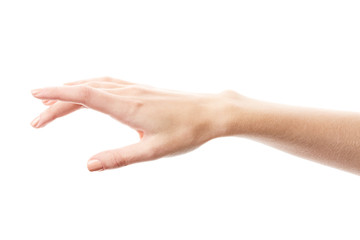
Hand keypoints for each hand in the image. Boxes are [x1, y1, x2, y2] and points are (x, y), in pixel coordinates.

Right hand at [31, 77, 240, 170]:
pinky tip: (86, 94)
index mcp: (129, 107)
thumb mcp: (154, 150)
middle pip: (84, 90)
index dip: (57, 95)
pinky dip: (88, 88)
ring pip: (95, 85)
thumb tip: (89, 165)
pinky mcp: (141, 90)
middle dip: (57, 101)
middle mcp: (128, 93)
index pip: (85, 95)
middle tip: (36, 119)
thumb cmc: (187, 131)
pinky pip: (107, 83)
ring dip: (71, 92)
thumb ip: (120, 157)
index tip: (35, 95)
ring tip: (52, 104)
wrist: (211, 112)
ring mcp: (135, 88)